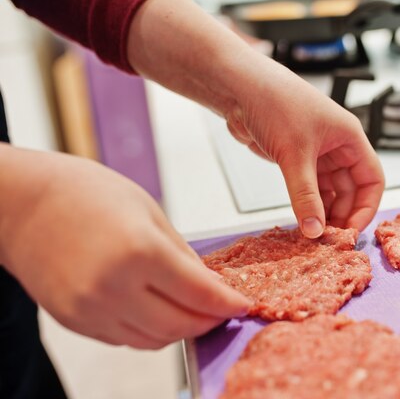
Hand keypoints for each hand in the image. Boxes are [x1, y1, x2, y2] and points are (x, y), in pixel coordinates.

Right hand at [0, 146, 250, 348]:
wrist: (22, 204)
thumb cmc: (86, 194)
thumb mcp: (149, 211)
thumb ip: (182, 253)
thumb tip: (208, 284)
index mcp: (139, 252)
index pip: (200, 294)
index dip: (228, 303)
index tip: (242, 304)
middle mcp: (113, 288)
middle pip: (180, 325)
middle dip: (210, 321)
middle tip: (223, 310)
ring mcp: (90, 310)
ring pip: (154, 340)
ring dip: (181, 330)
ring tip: (194, 311)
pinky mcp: (75, 321)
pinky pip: (126, 339)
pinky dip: (150, 331)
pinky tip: (158, 311)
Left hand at [127, 0, 384, 238]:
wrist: (238, 88)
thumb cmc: (274, 102)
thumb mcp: (295, 154)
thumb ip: (305, 196)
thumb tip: (314, 230)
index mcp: (348, 138)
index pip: (371, 179)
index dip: (366, 207)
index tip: (351, 232)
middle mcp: (336, 146)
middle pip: (351, 190)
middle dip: (343, 215)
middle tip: (328, 240)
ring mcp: (316, 154)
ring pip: (329, 192)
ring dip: (324, 213)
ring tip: (314, 236)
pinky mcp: (295, 159)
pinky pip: (309, 189)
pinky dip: (308, 206)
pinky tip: (303, 222)